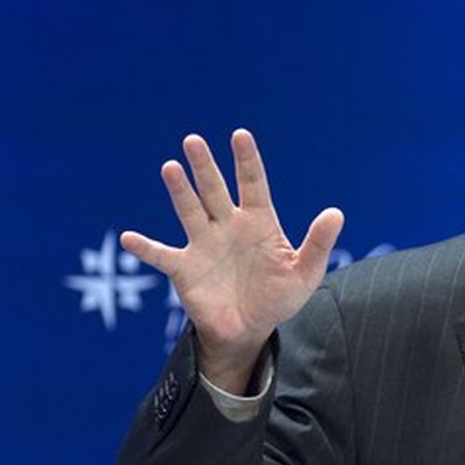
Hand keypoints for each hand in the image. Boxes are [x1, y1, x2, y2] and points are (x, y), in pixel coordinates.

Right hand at [120, 129, 342, 391]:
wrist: (249, 330)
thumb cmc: (278, 298)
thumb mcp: (305, 274)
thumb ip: (318, 244)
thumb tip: (336, 213)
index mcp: (259, 222)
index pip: (253, 184)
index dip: (247, 160)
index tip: (240, 135)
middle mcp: (228, 226)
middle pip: (215, 189)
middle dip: (205, 166)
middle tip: (193, 141)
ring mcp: (203, 244)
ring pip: (189, 211)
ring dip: (179, 191)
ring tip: (170, 168)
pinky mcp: (184, 268)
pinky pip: (161, 255)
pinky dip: (145, 248)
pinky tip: (129, 238)